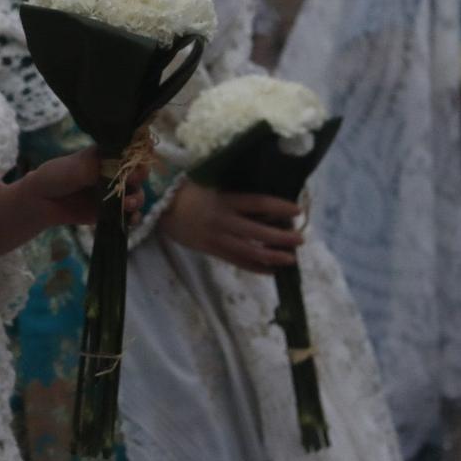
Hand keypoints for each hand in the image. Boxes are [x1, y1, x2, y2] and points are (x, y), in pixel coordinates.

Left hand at [0, 148, 143, 256]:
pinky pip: (129, 214)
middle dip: (139, 177)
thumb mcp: (77, 168)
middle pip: (139, 172)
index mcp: (106, 154)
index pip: (132, 150)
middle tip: (131, 182)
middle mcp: (114, 171)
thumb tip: (125, 169)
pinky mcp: (111, 211)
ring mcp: (113, 192)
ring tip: (127, 205)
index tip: (135, 163)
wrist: (40, 202)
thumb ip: (100, 168)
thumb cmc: (55, 177)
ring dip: (137, 199)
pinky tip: (130, 219)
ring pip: (137, 193)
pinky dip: (134, 217)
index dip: (138, 156)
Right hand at [161, 181, 303, 274]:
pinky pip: (237, 261)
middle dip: (282, 237)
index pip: (258, 203)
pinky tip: (271, 271)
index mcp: (224, 200)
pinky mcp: (211, 250)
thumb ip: (237, 198)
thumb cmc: (190, 193)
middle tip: (300, 240)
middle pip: (258, 232)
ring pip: (250, 251)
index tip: (297, 210)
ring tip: (291, 259)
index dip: (279, 207)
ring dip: (273, 256)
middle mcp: (223, 220)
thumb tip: (267, 208)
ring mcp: (217, 238)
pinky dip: (255, 267)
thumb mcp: (213, 188)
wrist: (161, 209)